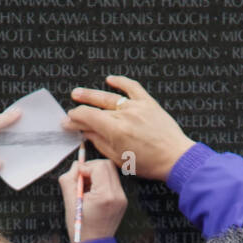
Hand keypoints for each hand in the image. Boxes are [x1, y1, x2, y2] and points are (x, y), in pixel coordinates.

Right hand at [58, 158, 126, 242]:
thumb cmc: (79, 227)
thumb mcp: (69, 202)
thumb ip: (69, 179)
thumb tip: (76, 165)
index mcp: (105, 195)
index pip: (98, 166)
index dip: (84, 168)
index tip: (76, 179)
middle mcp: (117, 195)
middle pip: (107, 166)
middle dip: (91, 168)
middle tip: (81, 181)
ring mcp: (122, 198)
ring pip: (110, 172)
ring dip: (96, 175)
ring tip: (86, 189)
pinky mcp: (122, 201)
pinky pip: (112, 183)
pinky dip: (101, 183)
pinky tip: (93, 195)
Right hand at [63, 76, 194, 181]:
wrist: (175, 158)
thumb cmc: (150, 163)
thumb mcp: (119, 158)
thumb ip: (100, 142)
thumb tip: (86, 133)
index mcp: (115, 130)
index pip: (87, 117)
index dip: (74, 118)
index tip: (67, 122)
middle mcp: (124, 115)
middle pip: (95, 107)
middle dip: (80, 108)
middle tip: (70, 107)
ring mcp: (136, 106)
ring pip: (109, 97)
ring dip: (92, 94)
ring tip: (79, 93)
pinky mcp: (148, 103)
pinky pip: (132, 87)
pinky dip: (120, 81)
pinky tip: (110, 79)